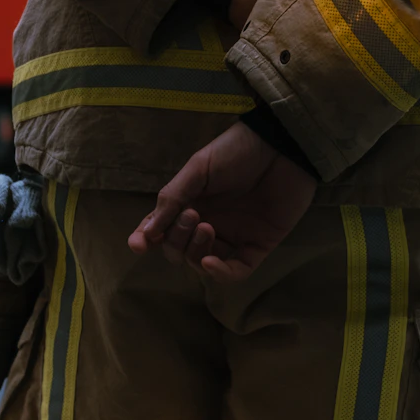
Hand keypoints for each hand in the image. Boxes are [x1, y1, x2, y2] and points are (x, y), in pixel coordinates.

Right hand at [127, 121, 316, 280]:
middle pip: (179, 250)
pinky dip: (220, 273)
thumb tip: (146, 233)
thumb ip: (172, 198)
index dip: (147, 240)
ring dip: (195, 252)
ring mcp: (233, 236)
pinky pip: (236, 271)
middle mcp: (208, 223)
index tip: (138, 245)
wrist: (281, 147)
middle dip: (176, 240)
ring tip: (205, 226)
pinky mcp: (258, 245)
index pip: (162, 229)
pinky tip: (210, 262)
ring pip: (203, 263)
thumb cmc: (236, 151)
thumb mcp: (198, 169)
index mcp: (190, 203)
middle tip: (192, 215)